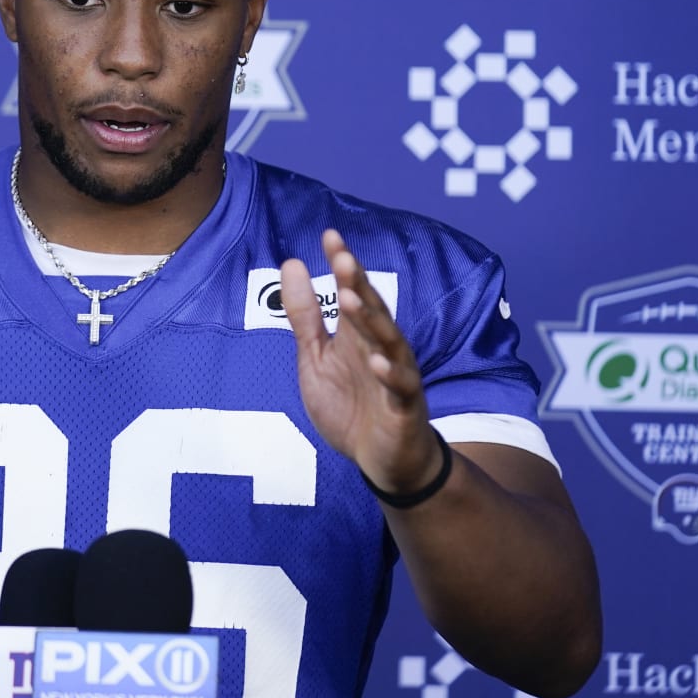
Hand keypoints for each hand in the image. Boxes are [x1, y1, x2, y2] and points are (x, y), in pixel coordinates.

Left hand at [280, 229, 442, 495]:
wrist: (382, 461)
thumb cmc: (351, 406)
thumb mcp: (316, 358)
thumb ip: (305, 315)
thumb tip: (293, 262)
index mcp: (358, 335)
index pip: (353, 291)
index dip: (343, 265)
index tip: (330, 235)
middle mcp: (380, 349)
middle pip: (373, 311)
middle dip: (358, 285)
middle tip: (342, 259)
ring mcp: (396, 377)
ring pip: (388, 343)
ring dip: (372, 322)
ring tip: (353, 299)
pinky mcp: (404, 408)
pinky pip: (400, 389)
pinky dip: (390, 375)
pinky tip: (377, 362)